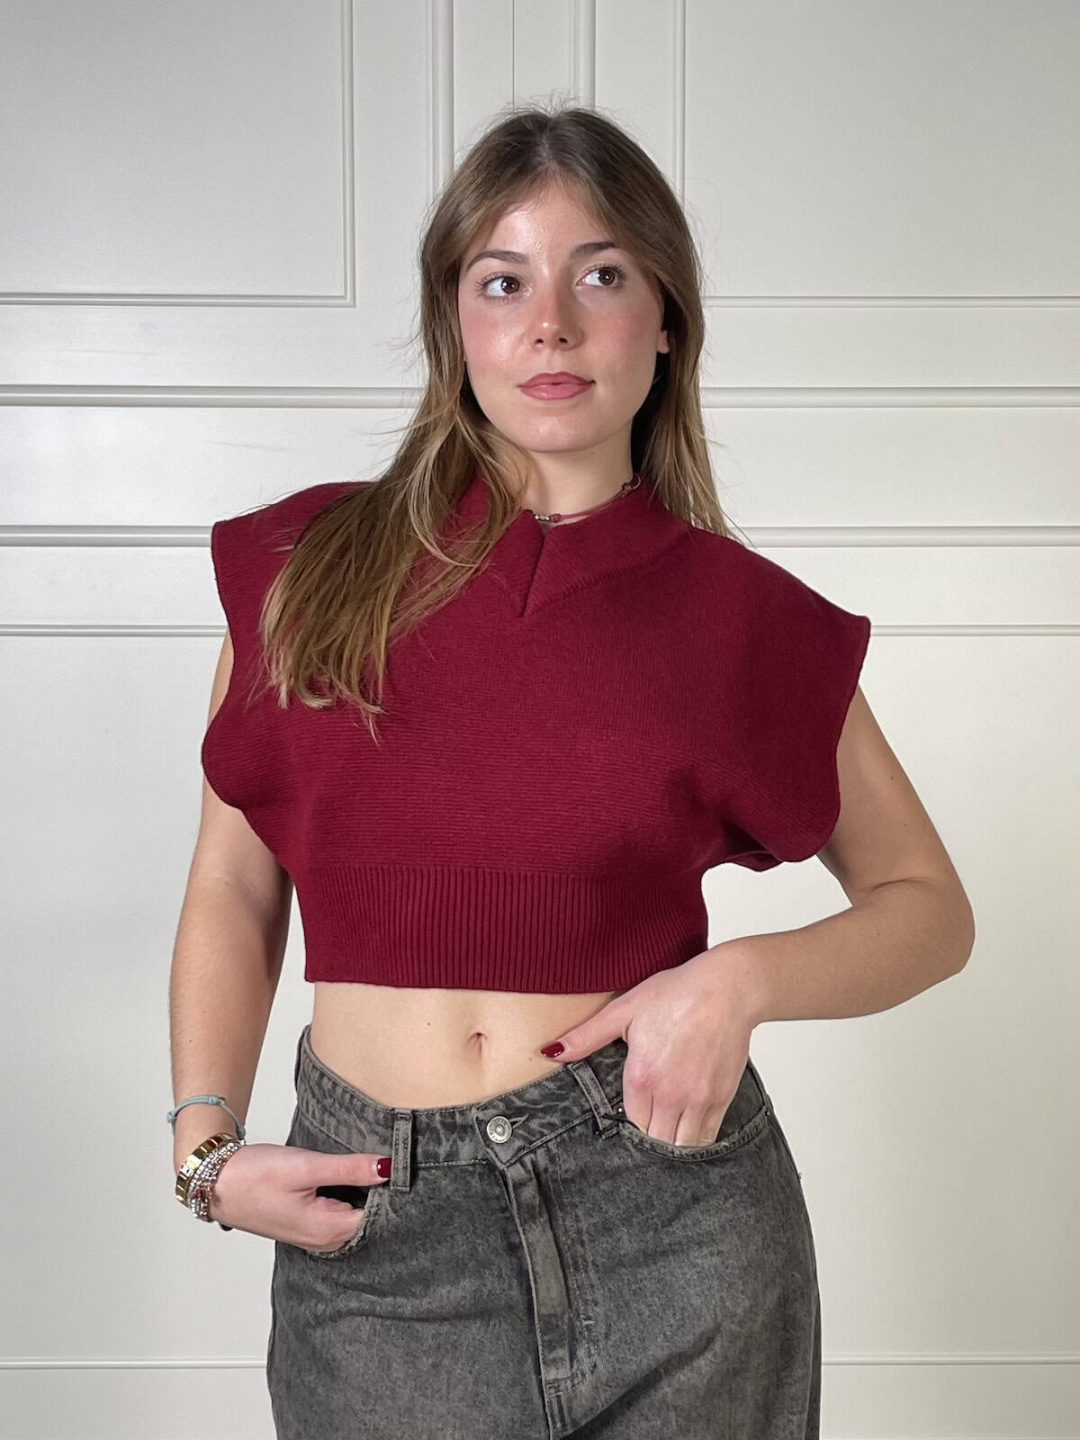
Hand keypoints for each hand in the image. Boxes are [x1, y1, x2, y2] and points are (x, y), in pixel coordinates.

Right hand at [202, 1142, 389, 1252]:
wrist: (216, 1184)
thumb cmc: (255, 1177)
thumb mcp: (307, 1166)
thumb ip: (350, 1169)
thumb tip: (388, 1168)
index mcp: (328, 1230)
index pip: (380, 1216)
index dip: (393, 1191)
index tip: (403, 1166)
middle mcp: (325, 1240)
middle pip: (370, 1218)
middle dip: (382, 1192)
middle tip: (392, 1159)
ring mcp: (315, 1236)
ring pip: (355, 1215)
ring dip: (365, 1193)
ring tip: (372, 1166)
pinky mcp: (307, 1225)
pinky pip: (340, 1213)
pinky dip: (348, 1196)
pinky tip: (349, 1177)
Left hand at [538, 950, 755, 1146]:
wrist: (726, 988)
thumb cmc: (676, 993)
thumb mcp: (625, 1009)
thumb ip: (587, 1036)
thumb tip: (550, 1052)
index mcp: (641, 1077)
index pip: (630, 1122)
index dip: (631, 1118)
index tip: (634, 1108)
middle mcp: (669, 1094)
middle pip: (655, 1139)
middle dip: (650, 1135)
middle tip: (651, 1119)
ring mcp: (698, 1099)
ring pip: (681, 1145)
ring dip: (672, 1140)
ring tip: (669, 1125)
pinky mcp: (722, 1097)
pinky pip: (707, 1136)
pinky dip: (697, 1137)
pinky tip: (690, 1124)